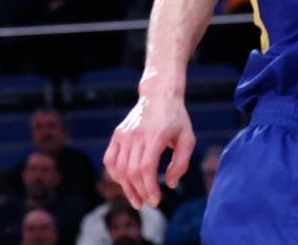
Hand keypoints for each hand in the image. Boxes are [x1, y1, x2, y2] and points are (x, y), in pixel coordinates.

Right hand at [105, 93, 195, 207]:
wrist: (159, 95)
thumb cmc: (177, 119)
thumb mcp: (188, 138)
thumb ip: (181, 163)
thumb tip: (171, 184)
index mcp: (155, 135)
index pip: (145, 168)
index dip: (149, 188)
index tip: (155, 200)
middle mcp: (136, 135)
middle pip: (131, 172)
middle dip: (139, 192)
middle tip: (148, 203)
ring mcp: (124, 134)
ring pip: (119, 169)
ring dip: (126, 188)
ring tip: (136, 199)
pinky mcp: (117, 135)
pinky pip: (110, 159)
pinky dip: (114, 174)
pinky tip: (124, 183)